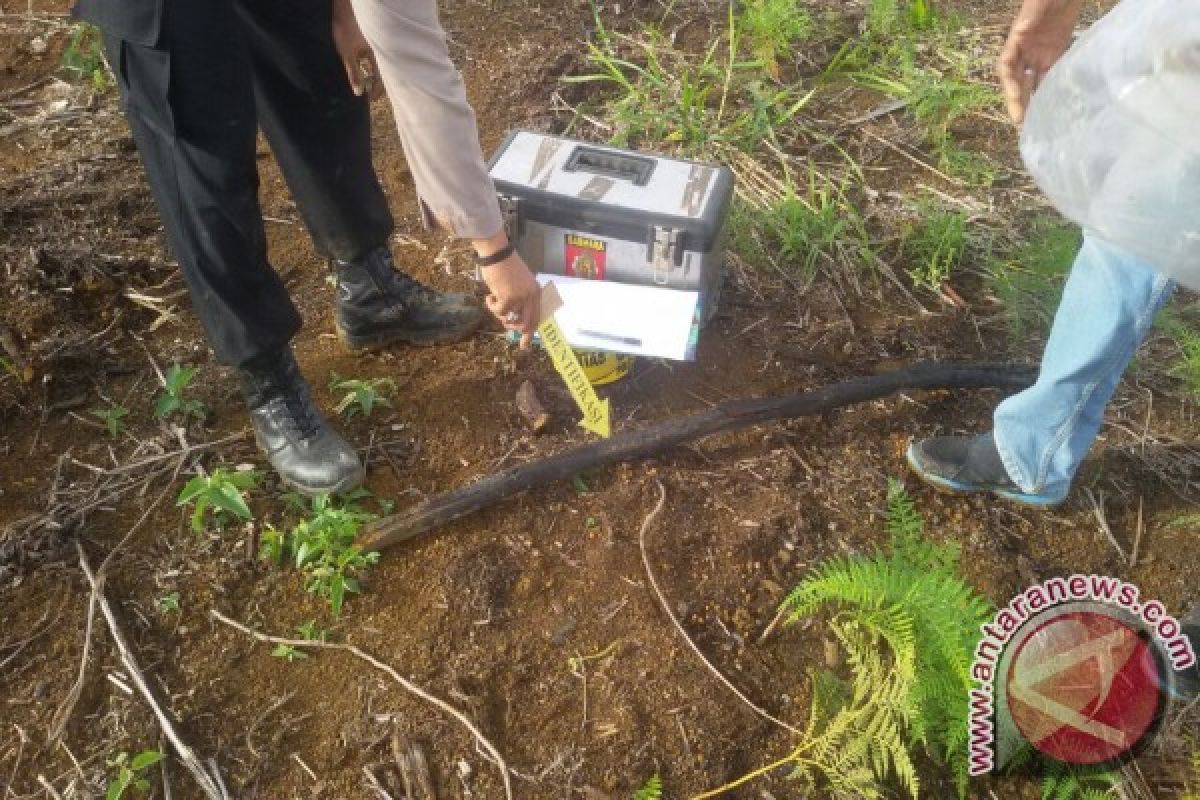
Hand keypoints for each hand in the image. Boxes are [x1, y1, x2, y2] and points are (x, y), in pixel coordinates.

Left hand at [332, 0, 381, 99]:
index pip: (382, 79)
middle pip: (383, 74)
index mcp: (379, 55)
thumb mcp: (347, 54)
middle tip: (369, 95)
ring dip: (373, 76)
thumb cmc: (346, 29)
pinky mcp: (370, 42)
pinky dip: (369, 67)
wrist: (343, 9)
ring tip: (365, 85)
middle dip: (376, 85)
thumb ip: (354, 73)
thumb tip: (359, 92)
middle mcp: (381, 52)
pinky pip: (373, 59)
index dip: (377, 91)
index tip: (370, 99)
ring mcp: (377, 47)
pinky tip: (363, 70)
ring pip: (379, 66)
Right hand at [481, 252, 539, 348]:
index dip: (531, 332)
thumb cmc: (505, 266)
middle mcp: (531, 296)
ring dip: (499, 314)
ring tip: (494, 302)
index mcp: (536, 292)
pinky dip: (491, 306)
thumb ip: (521, 297)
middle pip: (528, 324)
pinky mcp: (508, 298)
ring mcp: (520, 298)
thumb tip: (514, 317)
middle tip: (512, 333)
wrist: (496, 254)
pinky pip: (498, 312)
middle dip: (518, 331)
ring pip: (509, 318)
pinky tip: (489, 297)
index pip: (537, 316)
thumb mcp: (520, 282)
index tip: (526, 344)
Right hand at [997, 0, 1082, 124]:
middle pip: (1017, 80)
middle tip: (1019, 122)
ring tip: (1032, 121)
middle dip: (1017, 100)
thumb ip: (1029, 18)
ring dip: (1031, 99)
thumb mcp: (1037, 4)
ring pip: (1032, 81)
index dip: (1008, 85)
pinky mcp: (1056, 53)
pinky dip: (1048, 89)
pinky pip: (1049, 75)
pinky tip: (1051, 103)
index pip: (1006, 68)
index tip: (1015, 99)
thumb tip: (1021, 31)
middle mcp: (1025, 51)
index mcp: (1017, 40)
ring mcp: (1041, 53)